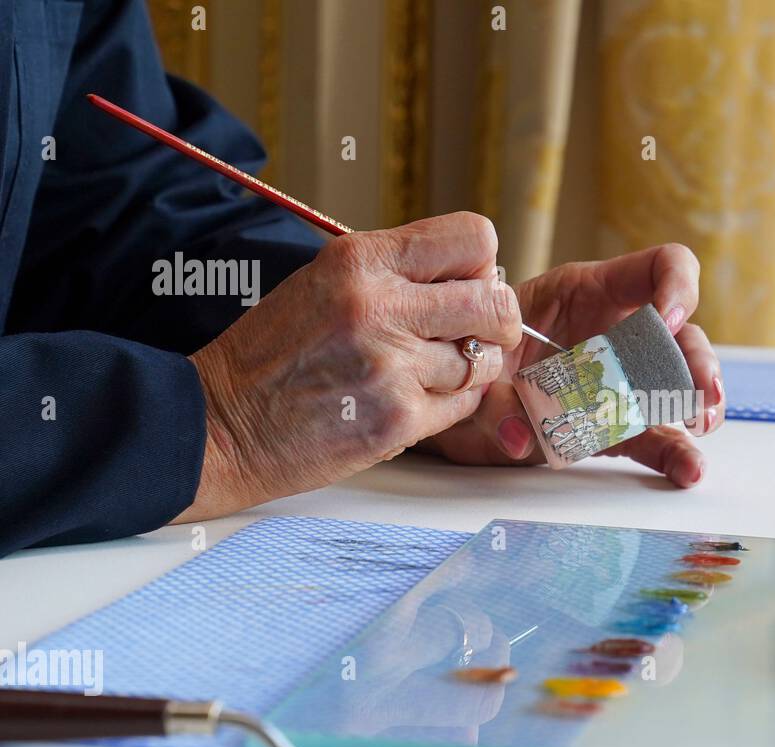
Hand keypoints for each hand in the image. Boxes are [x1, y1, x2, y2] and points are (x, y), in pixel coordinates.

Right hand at [172, 213, 520, 521]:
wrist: (221, 424)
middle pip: (495, 302)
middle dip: (496, 320)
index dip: (480, 265)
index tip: (466, 284)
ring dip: (466, 369)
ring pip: (483, 361)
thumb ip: (398, 273)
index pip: (474, 238)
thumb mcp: (326, 282)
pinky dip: (449, 405)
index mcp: (360, 261)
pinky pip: (464, 405)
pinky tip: (410, 400)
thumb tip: (478, 277)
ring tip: (422, 373)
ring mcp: (392, 367)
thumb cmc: (275, 354)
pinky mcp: (399, 420)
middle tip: (475, 333)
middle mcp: (379, 307)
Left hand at [424, 244, 724, 486]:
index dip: (676, 285)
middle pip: (681, 332)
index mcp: (588, 292)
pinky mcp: (616, 423)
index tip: (668, 319)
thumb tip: (520, 435)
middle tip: (697, 390)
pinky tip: (689, 468)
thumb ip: (494, 398)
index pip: (657, 268)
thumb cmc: (468, 361)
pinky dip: (674, 452)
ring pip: (679, 382)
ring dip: (698, 402)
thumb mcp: (474, 367)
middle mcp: (616, 331)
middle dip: (697, 360)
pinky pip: (655, 435)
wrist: (451, 404)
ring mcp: (622, 379)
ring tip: (699, 425)